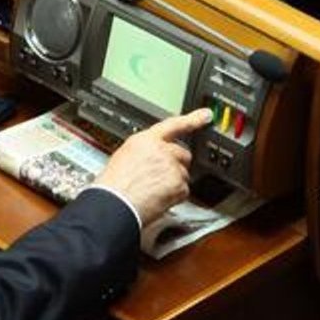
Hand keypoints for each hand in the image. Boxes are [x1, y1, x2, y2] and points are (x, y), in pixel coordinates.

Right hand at [94, 108, 211, 224]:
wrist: (114, 203)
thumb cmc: (113, 186)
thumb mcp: (124, 157)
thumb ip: (144, 153)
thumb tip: (152, 159)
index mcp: (144, 140)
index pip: (173, 125)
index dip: (192, 119)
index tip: (206, 115)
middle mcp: (161, 150)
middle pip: (183, 154)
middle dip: (177, 165)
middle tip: (161, 178)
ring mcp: (171, 166)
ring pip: (184, 175)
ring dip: (174, 184)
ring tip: (153, 191)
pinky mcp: (178, 183)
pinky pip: (183, 191)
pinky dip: (174, 197)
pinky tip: (158, 199)